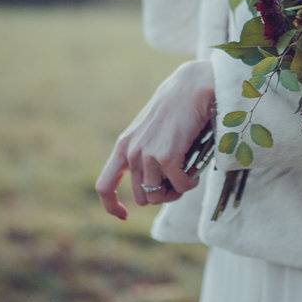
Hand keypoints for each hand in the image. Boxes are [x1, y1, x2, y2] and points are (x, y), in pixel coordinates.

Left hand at [96, 60, 213, 218]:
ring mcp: (147, 155)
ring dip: (177, 191)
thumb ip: (147, 153)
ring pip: (160, 196)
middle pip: (143, 197)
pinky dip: (190, 183)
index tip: (124, 216)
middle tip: (179, 181)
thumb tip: (156, 186)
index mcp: (124, 146)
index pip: (105, 186)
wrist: (191, 86)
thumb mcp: (152, 131)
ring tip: (188, 175)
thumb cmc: (177, 108)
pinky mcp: (167, 156)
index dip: (112, 206)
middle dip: (162, 195)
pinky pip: (180, 186)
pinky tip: (196, 170)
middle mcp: (131, 152)